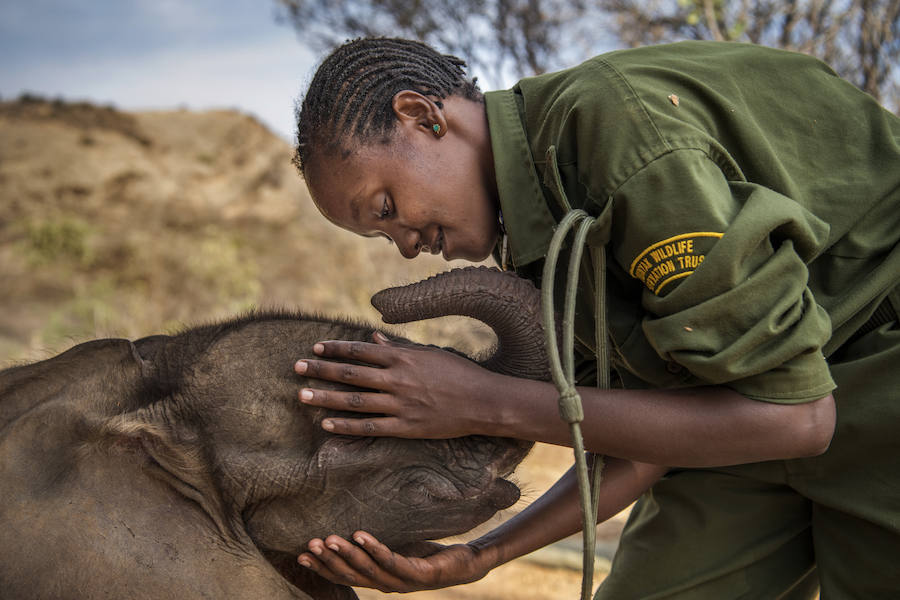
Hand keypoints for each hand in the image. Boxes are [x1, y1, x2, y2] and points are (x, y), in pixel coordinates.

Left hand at [295, 331, 502, 437]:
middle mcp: (398, 380)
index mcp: (403, 358)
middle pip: (351, 374)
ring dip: (325, 397)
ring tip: (301, 394)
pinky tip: (327, 424)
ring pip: (354, 400)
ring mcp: (400, 405)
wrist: (484, 402)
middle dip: (321, 370)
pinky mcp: (405, 427)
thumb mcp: (430, 354)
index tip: (316, 348)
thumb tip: (374, 340)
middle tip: (296, 368)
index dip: (336, 349)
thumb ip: (399, 349)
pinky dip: (346, 426)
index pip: (361, 351)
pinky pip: (369, 427)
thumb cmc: (459, 373)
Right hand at [298, 531, 493, 592]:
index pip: (344, 576)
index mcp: (379, 580)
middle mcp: (387, 584)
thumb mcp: (398, 546)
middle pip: (351, 575)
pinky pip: (392, 560)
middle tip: (310, 545)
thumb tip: (351, 522)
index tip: (301, 554)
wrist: (466, 563)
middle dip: (329, 560)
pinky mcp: (419, 574)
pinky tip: (361, 535)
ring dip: (347, 554)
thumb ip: (376, 544)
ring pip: (369, 570)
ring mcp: (403, 581)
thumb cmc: (429, 553)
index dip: (323, 568)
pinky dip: (374, 548)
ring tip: (329, 538)